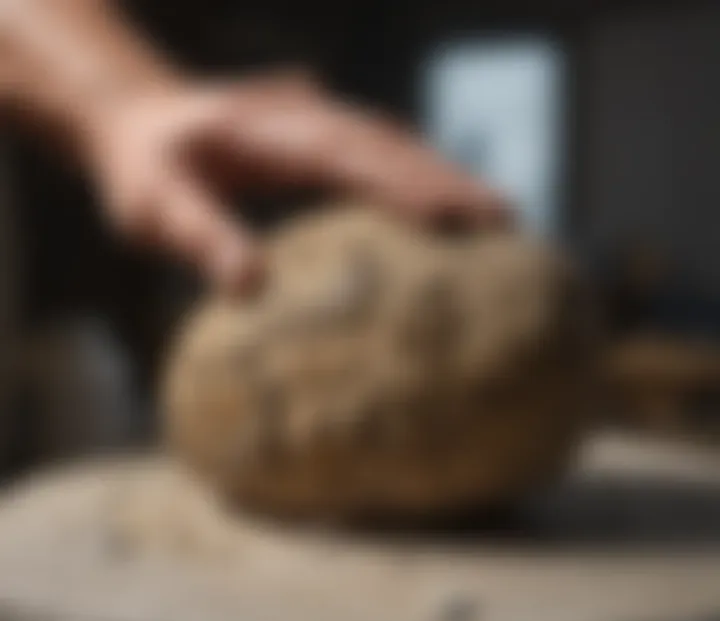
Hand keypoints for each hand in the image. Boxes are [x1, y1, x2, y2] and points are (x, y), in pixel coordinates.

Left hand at [85, 73, 509, 293]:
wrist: (139, 119)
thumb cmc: (146, 173)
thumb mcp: (154, 207)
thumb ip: (201, 237)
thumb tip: (252, 288)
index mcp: (263, 127)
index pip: (343, 153)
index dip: (398, 181)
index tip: (448, 215)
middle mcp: (301, 115)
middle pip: (387, 142)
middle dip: (446, 177)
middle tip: (504, 219)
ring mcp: (316, 121)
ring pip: (393, 143)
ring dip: (444, 175)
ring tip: (497, 215)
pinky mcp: (322, 136)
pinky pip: (380, 154)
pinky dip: (419, 179)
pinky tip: (449, 209)